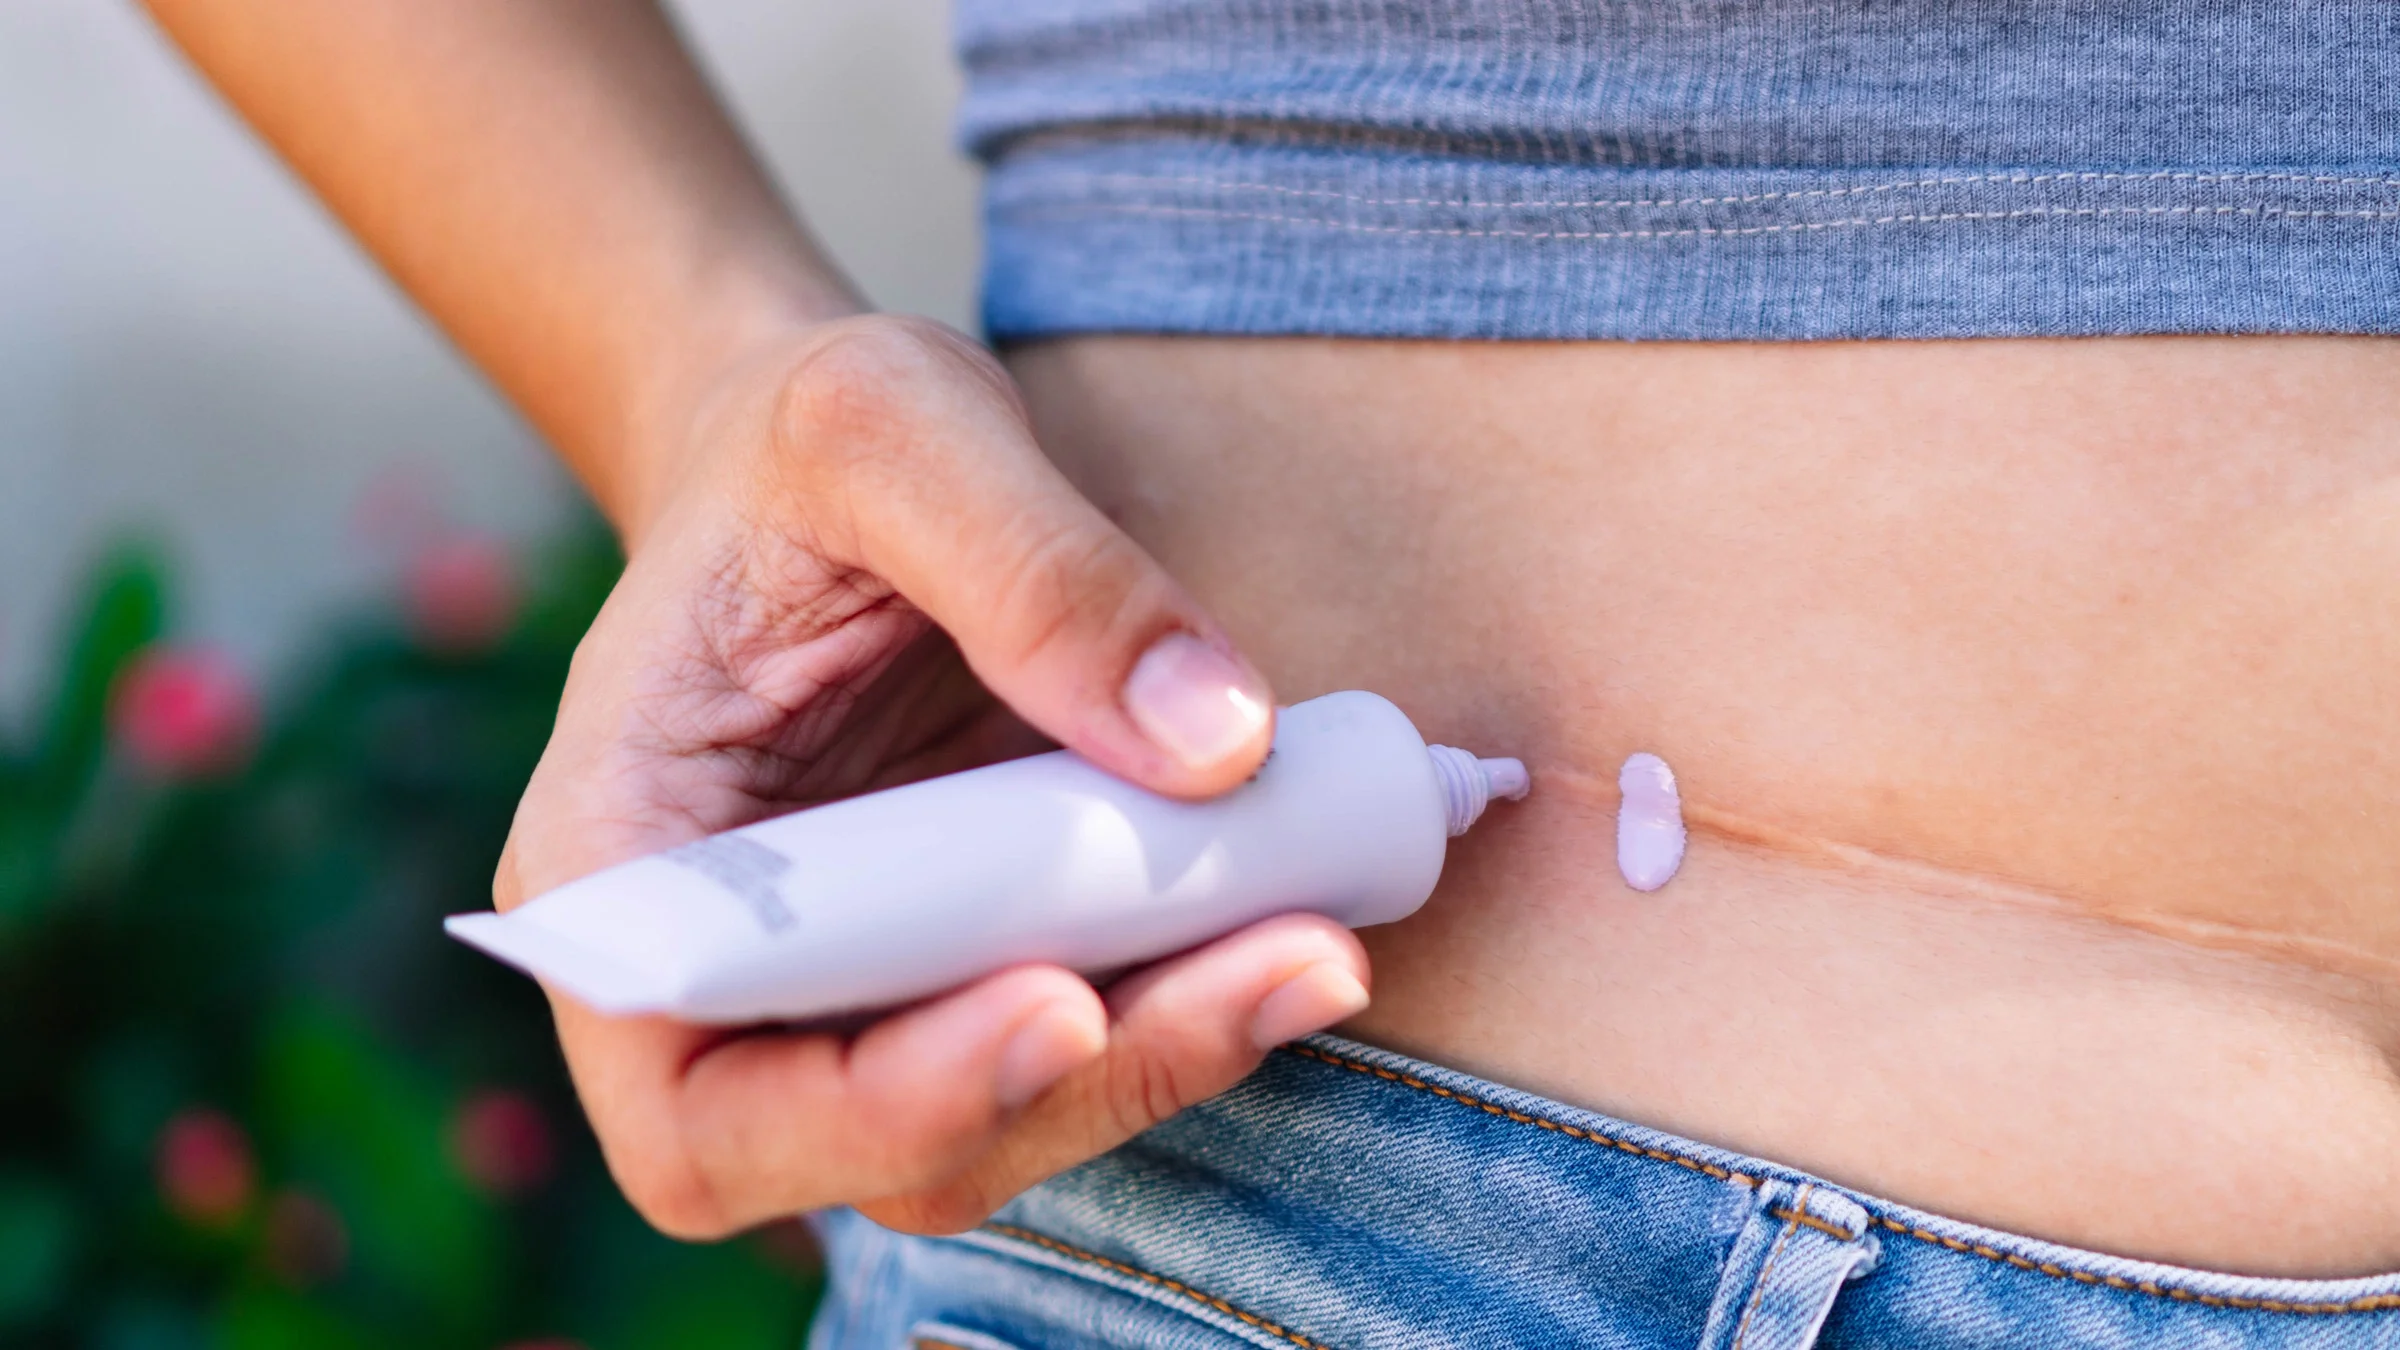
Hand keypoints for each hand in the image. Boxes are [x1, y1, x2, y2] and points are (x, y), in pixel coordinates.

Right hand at [493, 315, 1372, 1237]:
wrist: (822, 458)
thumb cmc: (797, 436)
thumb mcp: (888, 422)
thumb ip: (1036, 566)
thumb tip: (1219, 743)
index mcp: (619, 871)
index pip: (701, 1109)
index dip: (874, 1109)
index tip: (1057, 1002)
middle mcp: (721, 980)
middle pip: (884, 1151)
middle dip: (1089, 1082)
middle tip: (1286, 961)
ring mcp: (851, 990)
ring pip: (1006, 1122)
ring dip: (1171, 1055)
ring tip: (1323, 942)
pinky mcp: (967, 963)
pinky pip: (1081, 1038)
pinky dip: (1193, 999)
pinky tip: (1308, 914)